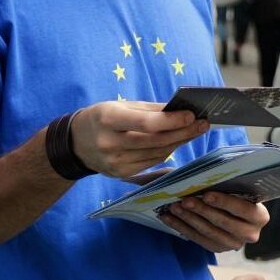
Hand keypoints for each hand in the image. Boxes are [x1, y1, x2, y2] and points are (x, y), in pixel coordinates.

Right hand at [70, 101, 209, 179]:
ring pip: (157, 154)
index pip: (146, 124)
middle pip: (155, 141)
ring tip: (194, 131)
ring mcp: (115, 162)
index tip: (192, 115)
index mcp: (108, 120)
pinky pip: (151, 163)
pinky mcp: (120, 174)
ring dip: (179, 142)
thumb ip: (150, 109)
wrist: (76, 143)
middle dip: (183, 133)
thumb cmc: (103, 117)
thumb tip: (181, 110)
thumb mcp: (120, 106)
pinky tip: (177, 142)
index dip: (171, 121)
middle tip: (203, 125)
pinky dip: (167, 152)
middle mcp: (110, 143)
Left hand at [160, 192, 269, 252]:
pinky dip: (182, 227)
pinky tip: (169, 217)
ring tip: (174, 206)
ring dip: (188, 218)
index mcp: (260, 216)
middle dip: (201, 210)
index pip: (243, 209)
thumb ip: (229, 184)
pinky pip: (198, 239)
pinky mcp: (218, 249)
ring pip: (208, 231)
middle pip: (222, 222)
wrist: (239, 212)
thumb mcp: (240, 188)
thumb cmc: (239, 193)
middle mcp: (251, 234)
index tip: (206, 194)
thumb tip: (207, 174)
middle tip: (184, 200)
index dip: (224, 202)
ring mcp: (234, 244)